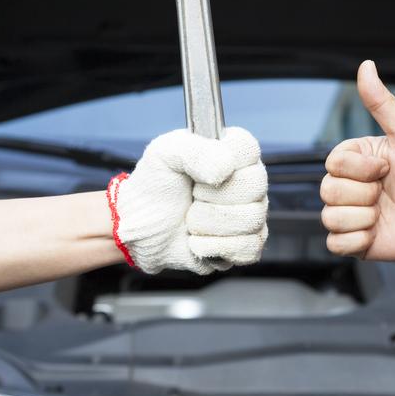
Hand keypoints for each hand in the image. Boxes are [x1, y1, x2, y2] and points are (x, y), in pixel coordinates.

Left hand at [110, 127, 267, 273]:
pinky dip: (213, 247)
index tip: (196, 172)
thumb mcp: (164, 153)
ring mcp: (251, 213)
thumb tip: (225, 168)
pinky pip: (249, 247)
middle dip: (210, 197)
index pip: (248, 149)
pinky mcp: (246, 245)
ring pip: (251, 219)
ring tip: (190, 219)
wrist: (140, 228)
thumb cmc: (154, 186)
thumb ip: (194, 150)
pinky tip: (197, 241)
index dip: (222, 162)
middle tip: (192, 196)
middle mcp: (248, 180)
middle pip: (254, 186)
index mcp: (233, 151)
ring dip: (208, 223)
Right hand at [320, 61, 394, 260]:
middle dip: (364, 194)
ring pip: (329, 218)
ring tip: (384, 215)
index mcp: (354, 160)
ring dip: (363, 218)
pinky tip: (378, 233)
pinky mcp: (354, 242)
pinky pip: (335, 244)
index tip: (387, 168)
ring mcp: (349, 215)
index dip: (361, 169)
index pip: (333, 163)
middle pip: (328, 191)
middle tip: (388, 193)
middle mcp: (347, 186)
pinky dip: (358, 240)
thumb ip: (383, 102)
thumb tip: (366, 64)